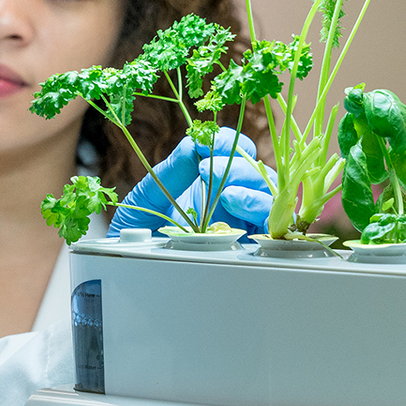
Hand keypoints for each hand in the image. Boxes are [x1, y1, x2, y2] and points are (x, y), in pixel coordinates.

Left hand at [109, 128, 271, 235]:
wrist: (133, 263)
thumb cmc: (141, 228)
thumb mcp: (151, 193)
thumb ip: (175, 167)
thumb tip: (196, 143)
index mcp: (211, 179)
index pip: (237, 150)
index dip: (228, 143)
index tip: (207, 144)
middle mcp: (231, 197)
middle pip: (258, 174)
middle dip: (239, 168)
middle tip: (208, 170)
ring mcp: (241, 220)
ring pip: (268, 198)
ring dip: (251, 192)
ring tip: (224, 194)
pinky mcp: (247, 245)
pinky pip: (271, 227)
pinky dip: (262, 214)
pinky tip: (237, 209)